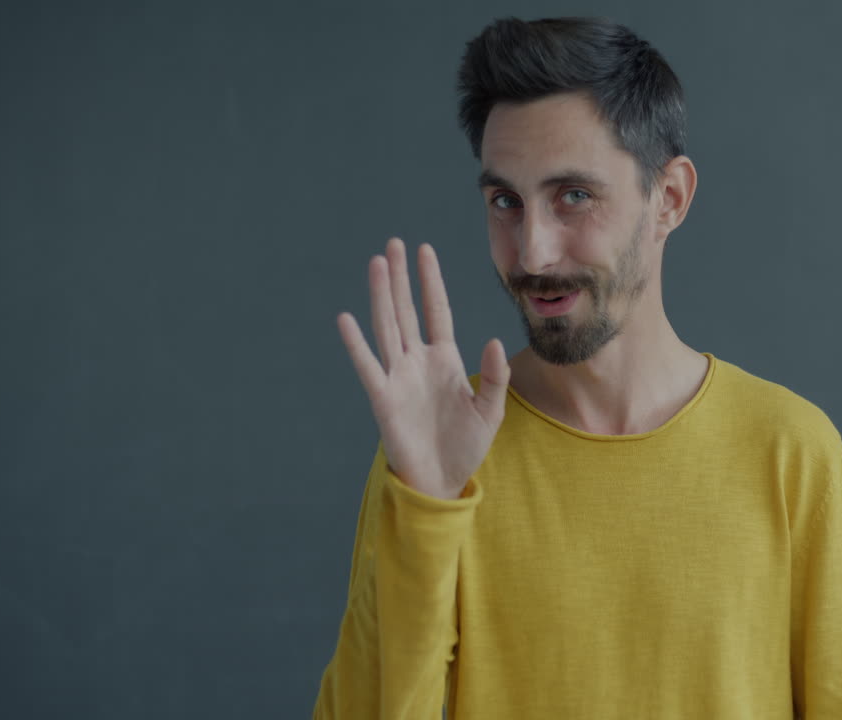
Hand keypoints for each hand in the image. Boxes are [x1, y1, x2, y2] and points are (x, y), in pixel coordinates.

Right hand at [337, 238, 509, 499]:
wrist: (443, 480)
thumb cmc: (466, 445)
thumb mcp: (490, 410)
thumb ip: (495, 376)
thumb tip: (494, 341)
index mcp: (445, 360)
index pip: (436, 311)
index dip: (430, 282)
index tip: (424, 250)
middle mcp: (418, 361)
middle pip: (407, 311)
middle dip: (401, 277)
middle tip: (393, 244)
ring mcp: (399, 377)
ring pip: (388, 327)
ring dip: (381, 296)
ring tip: (375, 264)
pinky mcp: (384, 398)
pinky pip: (369, 366)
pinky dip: (356, 344)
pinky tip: (347, 318)